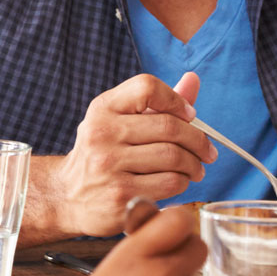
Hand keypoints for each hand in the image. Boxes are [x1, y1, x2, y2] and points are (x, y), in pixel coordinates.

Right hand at [38, 72, 214, 236]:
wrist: (69, 195)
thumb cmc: (104, 153)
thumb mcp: (121, 122)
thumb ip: (158, 103)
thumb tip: (193, 79)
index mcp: (103, 109)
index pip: (147, 87)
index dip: (176, 100)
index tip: (191, 115)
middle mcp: (102, 134)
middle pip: (169, 127)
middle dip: (198, 140)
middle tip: (208, 151)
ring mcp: (109, 166)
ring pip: (174, 157)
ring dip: (194, 165)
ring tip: (195, 169)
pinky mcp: (120, 196)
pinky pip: (170, 183)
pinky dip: (183, 183)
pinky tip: (178, 183)